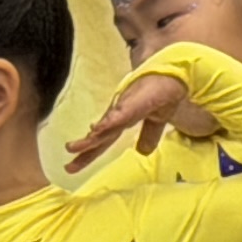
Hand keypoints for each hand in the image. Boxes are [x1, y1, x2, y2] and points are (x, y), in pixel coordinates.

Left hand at [66, 69, 200, 169]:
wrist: (172, 74)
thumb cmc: (162, 92)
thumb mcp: (157, 120)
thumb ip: (149, 134)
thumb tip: (142, 152)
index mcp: (123, 120)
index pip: (104, 140)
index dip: (90, 153)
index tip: (74, 166)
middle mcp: (119, 115)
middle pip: (100, 138)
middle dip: (85, 152)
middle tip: (69, 168)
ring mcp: (124, 107)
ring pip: (105, 128)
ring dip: (90, 139)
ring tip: (72, 148)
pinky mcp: (133, 101)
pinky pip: (119, 114)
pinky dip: (108, 123)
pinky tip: (96, 130)